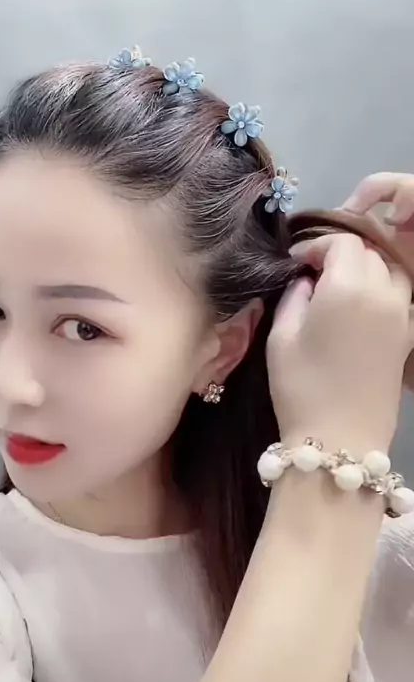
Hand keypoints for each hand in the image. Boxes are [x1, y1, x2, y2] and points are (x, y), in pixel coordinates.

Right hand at [291, 172, 413, 391]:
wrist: (339, 439)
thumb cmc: (301, 387)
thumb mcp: (281, 337)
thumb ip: (293, 297)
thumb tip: (305, 281)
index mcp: (348, 286)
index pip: (342, 242)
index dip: (316, 246)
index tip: (296, 263)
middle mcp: (382, 292)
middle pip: (368, 253)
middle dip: (340, 256)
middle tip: (313, 275)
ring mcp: (401, 314)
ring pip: (390, 271)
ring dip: (365, 269)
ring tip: (339, 288)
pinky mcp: (408, 335)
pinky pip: (400, 296)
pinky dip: (381, 290)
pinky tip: (359, 308)